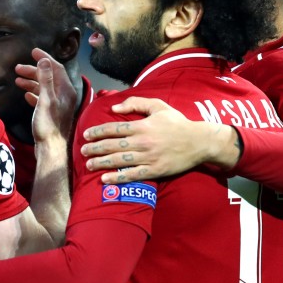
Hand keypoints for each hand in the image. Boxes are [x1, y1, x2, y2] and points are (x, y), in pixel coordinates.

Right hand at [17, 49, 77, 143]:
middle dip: (33, 70)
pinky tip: (26, 95)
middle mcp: (64, 96)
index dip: (44, 58)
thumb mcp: (46, 100)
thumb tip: (44, 60)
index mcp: (66, 90)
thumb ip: (45, 79)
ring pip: (44, 88)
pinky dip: (34, 94)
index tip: (33, 51)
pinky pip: (42, 98)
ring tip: (17, 80)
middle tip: (18, 67)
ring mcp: (58, 105)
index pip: (56, 67)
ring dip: (31, 82)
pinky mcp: (52, 113)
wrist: (50, 148)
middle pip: (49, 77)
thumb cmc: (48, 125)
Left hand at [81, 97, 215, 181]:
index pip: (113, 128)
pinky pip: (132, 175)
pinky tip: (105, 179)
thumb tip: (114, 108)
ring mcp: (148, 157)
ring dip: (101, 163)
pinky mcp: (154, 170)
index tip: (86, 135)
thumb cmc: (177, 123)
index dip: (97, 132)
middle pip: (112, 146)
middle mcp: (142, 142)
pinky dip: (117, 178)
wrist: (199, 142)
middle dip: (95, 148)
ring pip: (119, 161)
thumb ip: (136, 103)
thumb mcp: (158, 106)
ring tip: (88, 165)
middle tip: (82, 151)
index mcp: (142, 126)